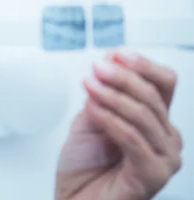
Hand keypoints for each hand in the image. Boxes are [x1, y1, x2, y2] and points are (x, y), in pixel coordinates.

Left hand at [55, 51, 182, 199]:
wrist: (73, 199)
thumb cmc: (83, 165)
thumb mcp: (91, 117)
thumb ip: (103, 93)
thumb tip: (109, 63)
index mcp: (155, 120)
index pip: (164, 83)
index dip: (142, 65)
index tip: (117, 53)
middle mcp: (166, 138)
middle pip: (153, 95)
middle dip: (122, 77)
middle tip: (96, 68)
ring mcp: (164, 158)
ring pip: (143, 115)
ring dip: (112, 96)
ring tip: (89, 86)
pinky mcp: (153, 175)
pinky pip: (133, 138)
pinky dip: (110, 119)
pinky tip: (92, 108)